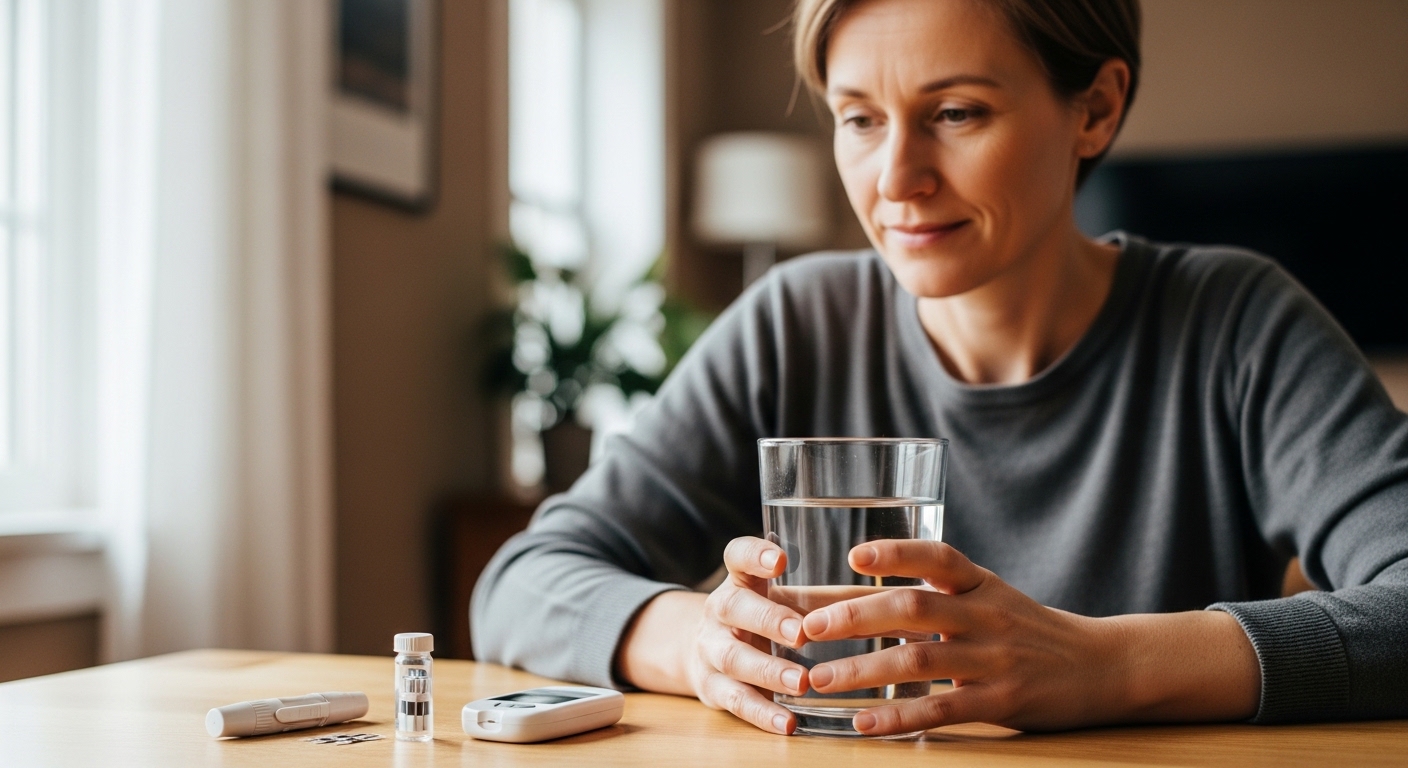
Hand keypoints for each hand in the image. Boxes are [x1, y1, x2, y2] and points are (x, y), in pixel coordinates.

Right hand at [687, 536, 811, 733]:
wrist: (707, 654)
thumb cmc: (763, 622)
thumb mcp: (783, 603)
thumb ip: (823, 600)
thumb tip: (886, 599)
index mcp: (740, 581)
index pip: (738, 556)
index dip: (755, 555)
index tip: (781, 560)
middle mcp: (719, 610)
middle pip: (734, 607)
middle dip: (769, 620)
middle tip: (801, 634)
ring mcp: (710, 649)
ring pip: (733, 657)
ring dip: (769, 671)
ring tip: (802, 682)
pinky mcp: (711, 687)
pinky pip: (735, 701)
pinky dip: (761, 713)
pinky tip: (788, 723)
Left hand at [801, 540, 1259, 734]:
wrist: (1102, 665)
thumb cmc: (1029, 630)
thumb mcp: (991, 596)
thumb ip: (938, 592)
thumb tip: (858, 591)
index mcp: (980, 583)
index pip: (936, 556)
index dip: (896, 553)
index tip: (854, 558)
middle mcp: (985, 615)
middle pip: (913, 607)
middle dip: (854, 616)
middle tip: (807, 627)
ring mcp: (994, 659)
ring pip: (917, 660)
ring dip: (861, 669)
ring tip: (817, 678)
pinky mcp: (1001, 701)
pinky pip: (941, 709)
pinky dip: (898, 716)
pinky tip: (863, 722)